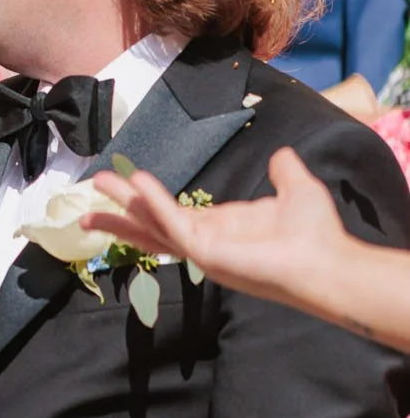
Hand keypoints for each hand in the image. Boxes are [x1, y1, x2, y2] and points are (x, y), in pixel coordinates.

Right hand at [88, 147, 347, 307]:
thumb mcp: (297, 190)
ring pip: (152, 225)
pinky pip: (173, 225)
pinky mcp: (206, 252)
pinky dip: (155, 203)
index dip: (146, 199)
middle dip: (119, 209)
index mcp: (220, 227)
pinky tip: (138, 184)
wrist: (328, 262)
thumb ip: (283, 172)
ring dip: (125, 204)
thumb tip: (281, 156)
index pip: (172, 214)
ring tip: (99, 183)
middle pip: (150, 224)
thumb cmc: (316, 235)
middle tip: (89, 194)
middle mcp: (206, 240)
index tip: (126, 183)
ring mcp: (203, 248)